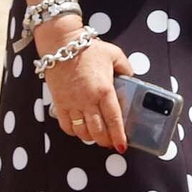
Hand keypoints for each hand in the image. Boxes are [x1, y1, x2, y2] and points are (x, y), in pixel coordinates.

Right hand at [41, 20, 132, 151]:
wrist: (62, 46)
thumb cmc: (90, 49)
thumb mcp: (116, 55)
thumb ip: (126, 69)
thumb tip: (132, 80)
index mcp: (104, 90)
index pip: (114, 119)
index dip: (119, 135)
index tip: (123, 145)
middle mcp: (87, 100)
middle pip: (97, 130)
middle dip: (106, 141)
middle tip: (112, 144)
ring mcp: (71, 104)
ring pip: (81, 131)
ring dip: (90, 137)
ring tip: (98, 137)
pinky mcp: (59, 104)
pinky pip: (66, 125)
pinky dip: (73, 131)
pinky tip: (80, 130)